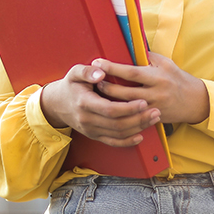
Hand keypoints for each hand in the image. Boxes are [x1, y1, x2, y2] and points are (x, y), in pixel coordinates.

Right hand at [40, 63, 161, 147]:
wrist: (57, 104)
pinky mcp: (94, 136)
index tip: (143, 102)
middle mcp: (87, 120)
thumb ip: (87, 71)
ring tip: (153, 118)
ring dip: (138, 128)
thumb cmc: (71, 85)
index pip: (110, 109)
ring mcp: (91, 130)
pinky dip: (128, 141)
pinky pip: (113, 142)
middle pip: (117, 124)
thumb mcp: (74, 73)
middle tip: (156, 111)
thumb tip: (101, 72)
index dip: (128, 108)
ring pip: (118, 134)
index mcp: (84, 103)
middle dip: (139, 119)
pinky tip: (140, 135)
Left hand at [91, 53, 210, 125]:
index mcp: (158, 77)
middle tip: (93, 80)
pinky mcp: (153, 118)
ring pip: (126, 107)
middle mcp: (156, 93)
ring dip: (110, 100)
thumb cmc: (178, 78)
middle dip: (107, 86)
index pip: (131, 72)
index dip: (113, 68)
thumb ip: (147, 57)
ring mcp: (154, 108)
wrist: (195, 101)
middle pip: (125, 92)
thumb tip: (128, 47)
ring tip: (98, 93)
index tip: (98, 62)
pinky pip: (133, 117)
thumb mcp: (166, 63)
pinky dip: (120, 112)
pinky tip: (109, 108)